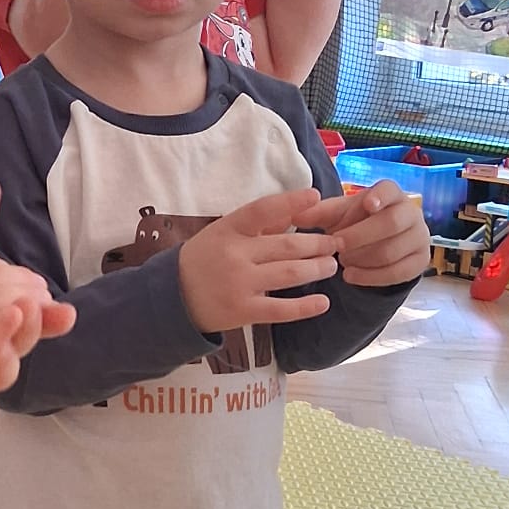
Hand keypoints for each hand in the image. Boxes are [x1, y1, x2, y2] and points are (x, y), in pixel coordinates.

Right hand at [177, 187, 339, 333]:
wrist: (172, 297)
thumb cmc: (204, 259)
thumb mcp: (223, 232)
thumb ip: (258, 224)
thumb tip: (295, 211)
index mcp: (228, 230)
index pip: (262, 210)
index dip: (290, 202)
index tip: (315, 197)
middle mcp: (234, 255)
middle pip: (287, 246)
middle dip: (318, 244)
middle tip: (336, 244)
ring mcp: (239, 284)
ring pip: (289, 274)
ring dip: (317, 269)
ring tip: (332, 265)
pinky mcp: (242, 311)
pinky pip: (280, 309)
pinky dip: (305, 306)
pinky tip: (324, 302)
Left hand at [311, 181, 430, 288]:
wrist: (379, 245)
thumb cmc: (356, 222)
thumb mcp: (337, 215)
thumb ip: (318, 213)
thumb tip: (295, 216)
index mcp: (391, 194)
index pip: (390, 189)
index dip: (380, 196)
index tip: (367, 204)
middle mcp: (411, 212)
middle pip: (391, 223)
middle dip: (361, 236)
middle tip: (337, 245)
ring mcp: (420, 237)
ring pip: (393, 251)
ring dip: (363, 258)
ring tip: (342, 262)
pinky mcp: (421, 261)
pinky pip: (398, 272)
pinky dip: (372, 277)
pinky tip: (351, 276)